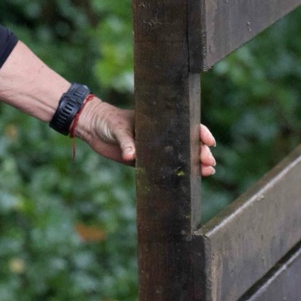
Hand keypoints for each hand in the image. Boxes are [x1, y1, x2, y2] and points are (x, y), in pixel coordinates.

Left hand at [74, 98, 217, 176]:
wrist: (92, 128)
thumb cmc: (107, 121)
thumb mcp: (118, 128)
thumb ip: (126, 142)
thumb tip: (131, 155)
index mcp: (157, 121)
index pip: (184, 124)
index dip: (199, 132)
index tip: (209, 141)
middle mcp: (159, 135)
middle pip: (186, 143)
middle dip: (200, 151)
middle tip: (208, 161)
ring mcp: (153, 149)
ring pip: (180, 156)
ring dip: (195, 163)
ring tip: (208, 170)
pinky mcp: (144, 161)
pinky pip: (164, 169)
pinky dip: (177, 174)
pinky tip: (191, 179)